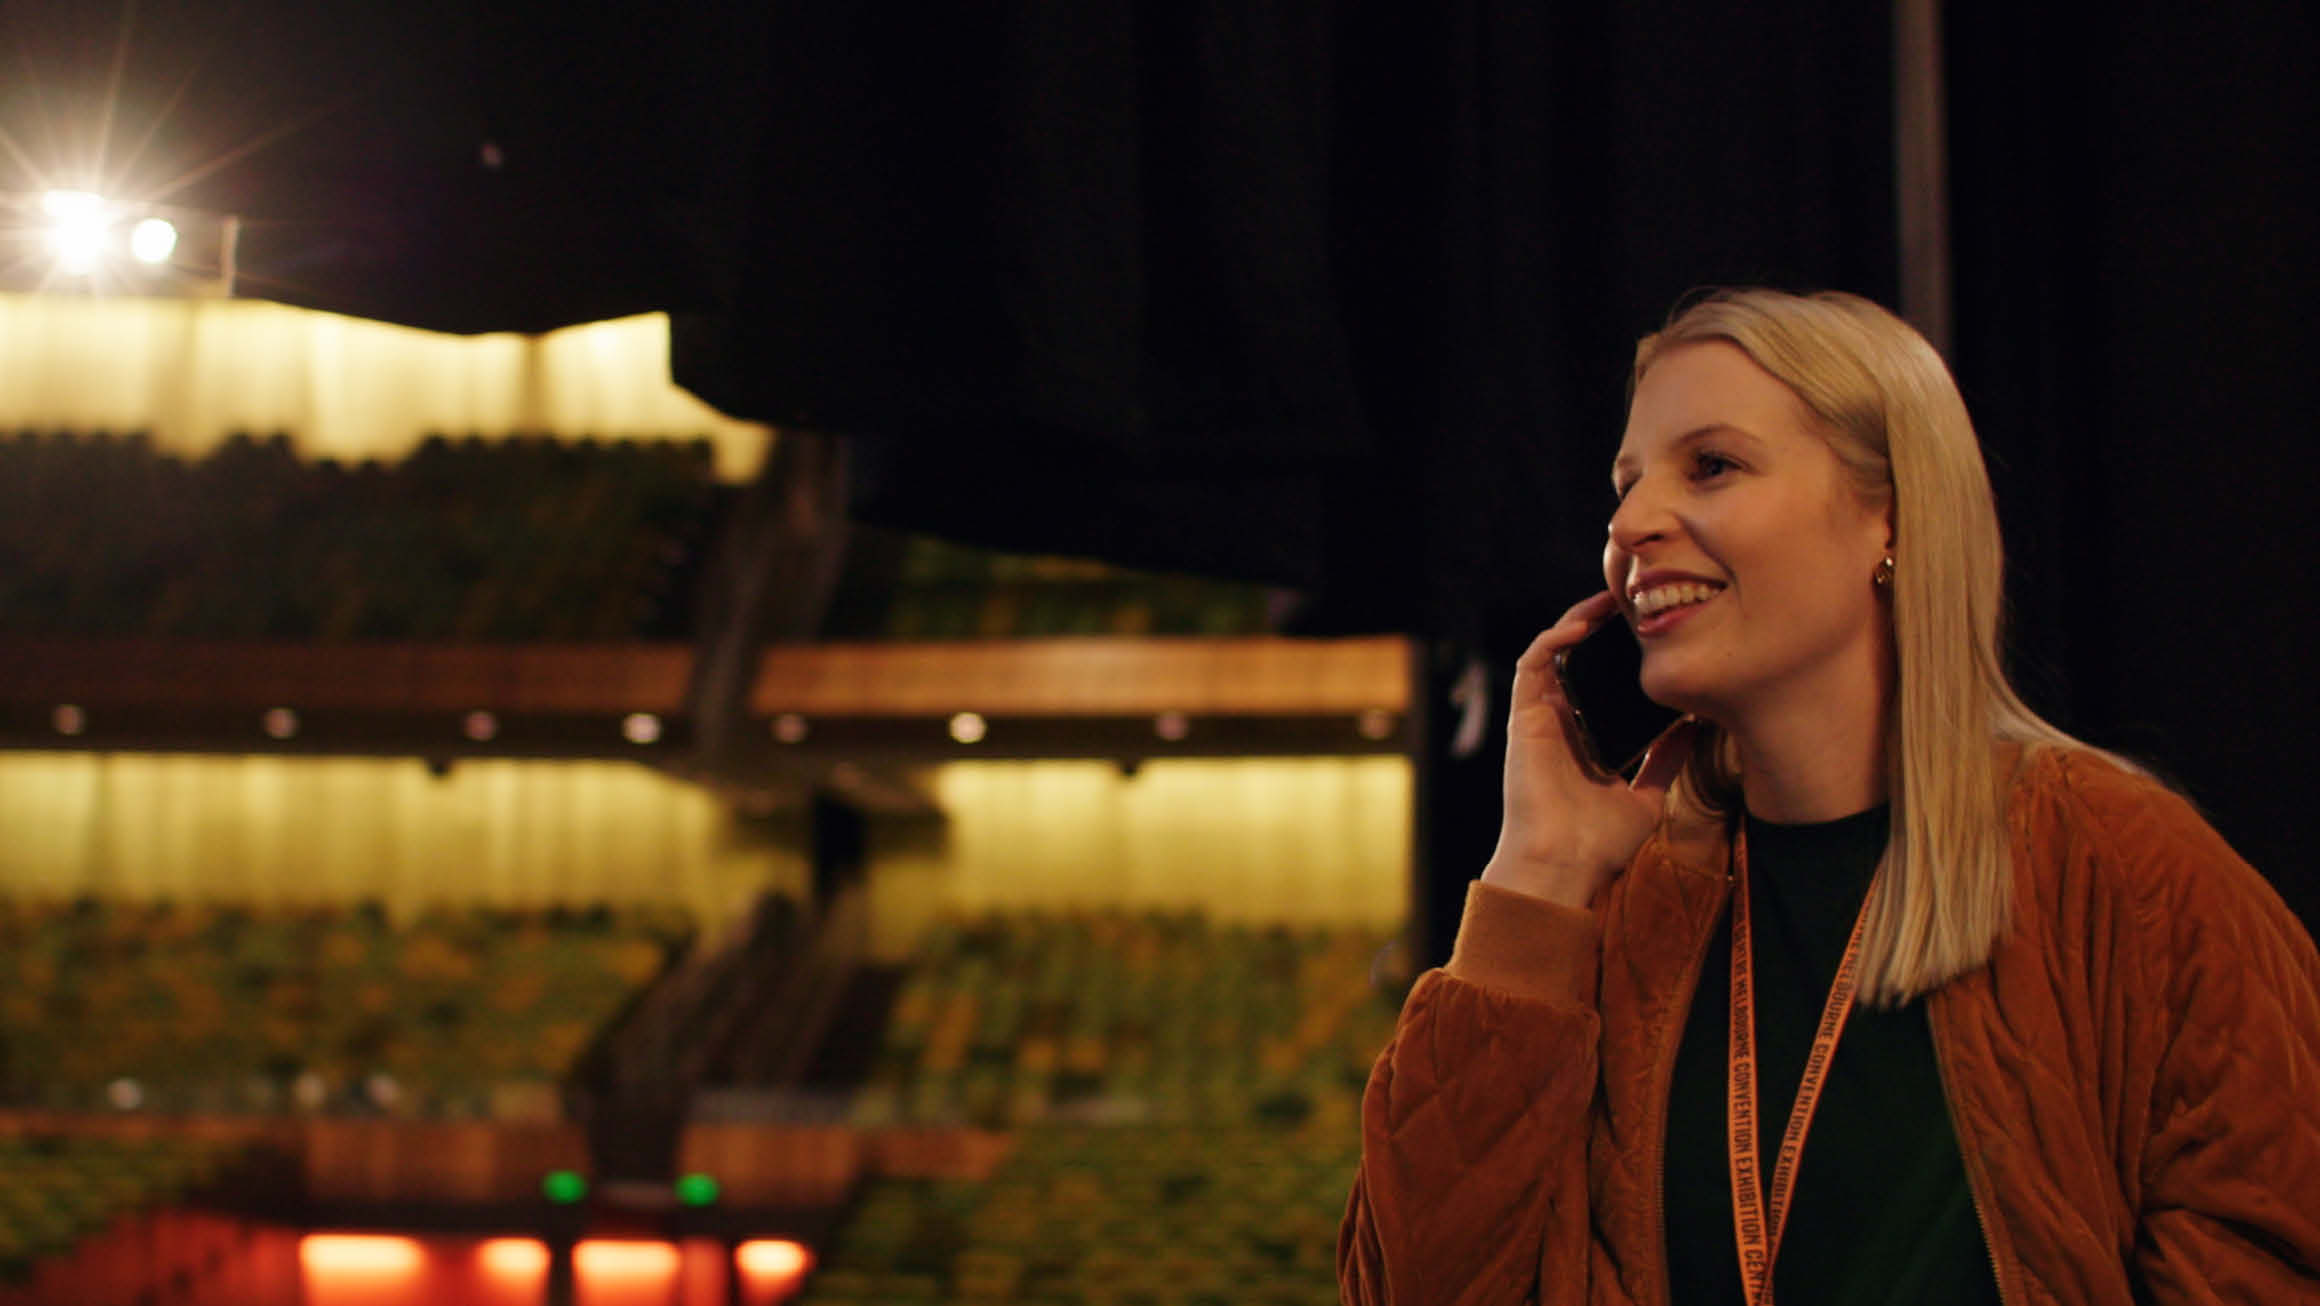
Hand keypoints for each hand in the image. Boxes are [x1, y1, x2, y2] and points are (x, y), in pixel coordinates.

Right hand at [1480, 591, 1697, 907]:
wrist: (1563, 865)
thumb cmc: (1597, 844)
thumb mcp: (1646, 798)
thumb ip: (1665, 762)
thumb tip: (1694, 729)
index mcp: (1586, 738)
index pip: (1602, 681)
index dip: (1622, 652)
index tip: (1654, 631)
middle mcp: (1561, 722)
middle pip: (1579, 658)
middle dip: (1603, 626)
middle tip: (1636, 601)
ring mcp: (1540, 718)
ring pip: (1553, 651)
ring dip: (1577, 620)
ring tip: (1611, 601)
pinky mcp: (1523, 717)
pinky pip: (1532, 664)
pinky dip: (1553, 639)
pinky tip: (1581, 625)